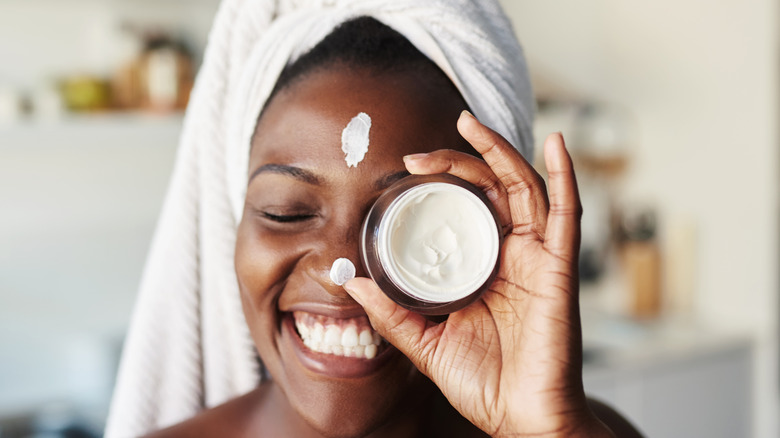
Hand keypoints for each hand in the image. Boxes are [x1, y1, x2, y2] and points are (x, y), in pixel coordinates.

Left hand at [344, 111, 613, 436]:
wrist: (520, 418)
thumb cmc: (483, 382)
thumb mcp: (425, 342)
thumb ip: (392, 312)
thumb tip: (352, 282)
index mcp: (482, 267)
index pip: (464, 209)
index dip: (439, 184)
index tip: (403, 172)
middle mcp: (511, 255)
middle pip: (490, 189)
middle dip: (458, 161)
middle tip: (418, 155)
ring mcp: (537, 258)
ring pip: (524, 187)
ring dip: (499, 151)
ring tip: (470, 122)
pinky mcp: (559, 269)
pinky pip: (567, 213)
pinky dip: (566, 174)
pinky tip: (556, 142)